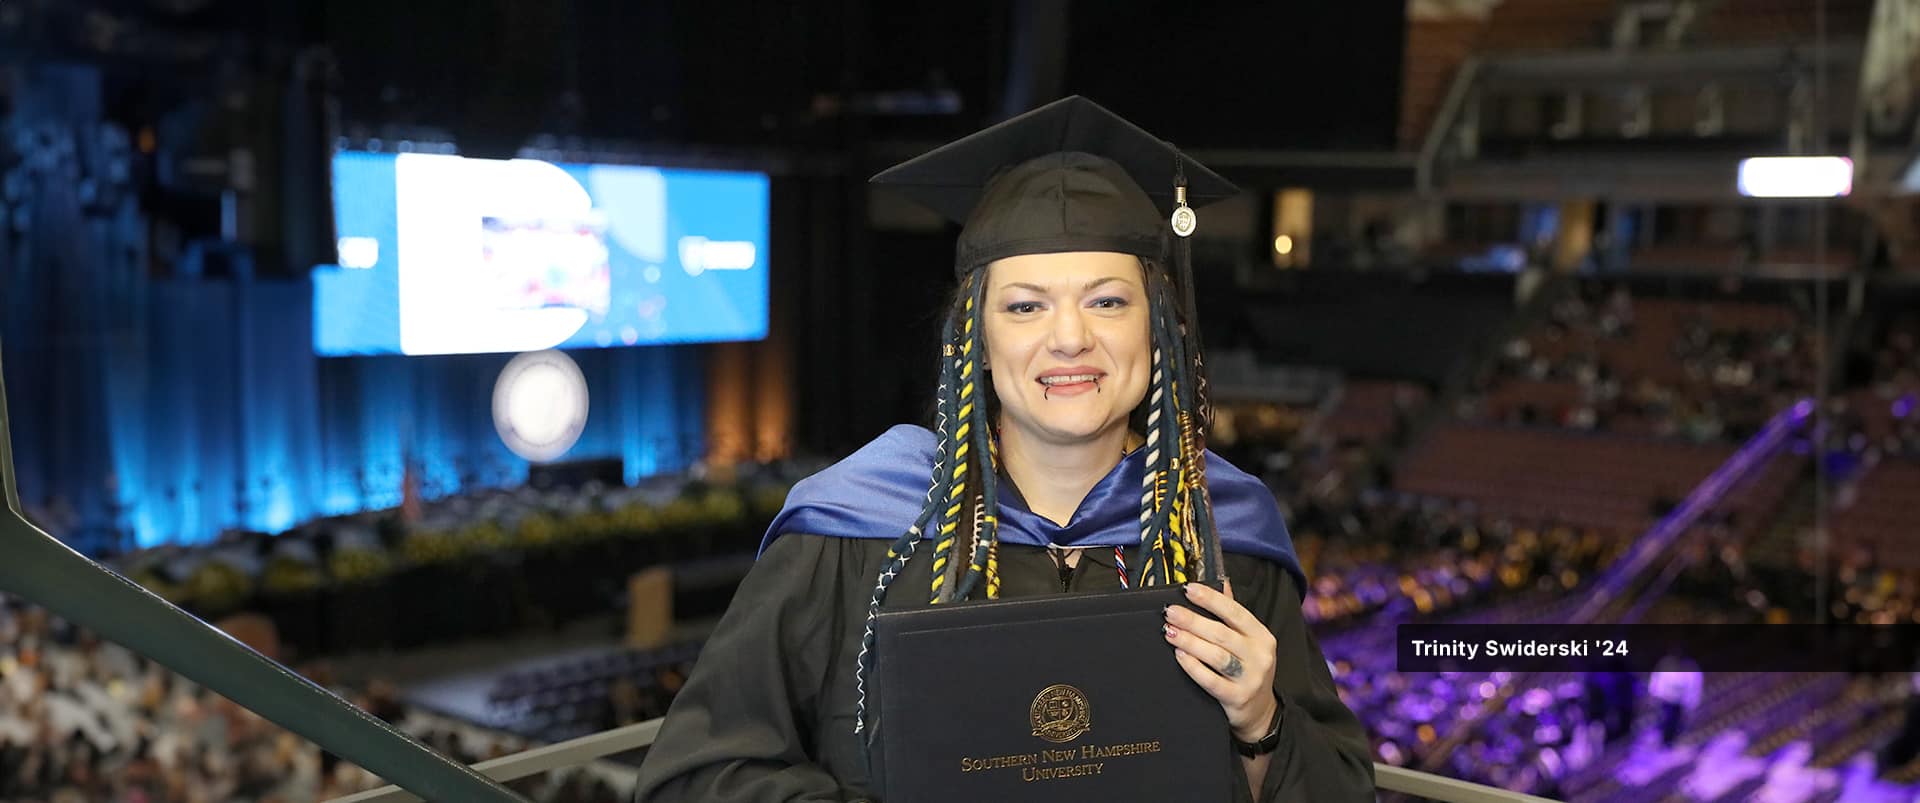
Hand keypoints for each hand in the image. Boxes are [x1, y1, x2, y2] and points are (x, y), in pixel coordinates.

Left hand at [1164, 580, 1279, 741]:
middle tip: (1170, 612)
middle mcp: (1260, 656)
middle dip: (1192, 620)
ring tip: (1169, 631)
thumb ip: (1233, 615)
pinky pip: (1210, 680)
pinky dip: (1193, 666)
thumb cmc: (1248, 670)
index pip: (1235, 612)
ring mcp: (1250, 678)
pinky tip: (1179, 655)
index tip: (1187, 589)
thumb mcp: (1249, 642)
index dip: (1210, 599)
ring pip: (1216, 655)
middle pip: (1221, 633)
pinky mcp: (1237, 698)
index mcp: (1262, 636)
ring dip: (1189, 641)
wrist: (1260, 713)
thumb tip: (1221, 583)